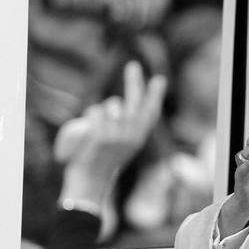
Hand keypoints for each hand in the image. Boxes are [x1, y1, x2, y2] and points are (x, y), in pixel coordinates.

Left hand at [56, 61, 166, 205]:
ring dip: (103, 108)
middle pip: (135, 102)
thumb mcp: (121, 147)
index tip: (159, 79)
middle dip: (135, 81)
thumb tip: (118, 103)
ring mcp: (116, 134)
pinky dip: (90, 114)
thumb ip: (125, 129)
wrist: (89, 183)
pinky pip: (95, 110)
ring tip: (97, 125)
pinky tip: (88, 125)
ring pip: (111, 105)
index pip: (151, 113)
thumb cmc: (102, 164)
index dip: (155, 95)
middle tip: (133, 65)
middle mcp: (131, 136)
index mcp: (139, 139)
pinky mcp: (100, 134)